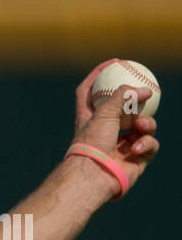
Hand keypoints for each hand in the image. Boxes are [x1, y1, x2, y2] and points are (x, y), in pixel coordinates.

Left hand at [71, 59, 159, 194]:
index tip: (115, 62)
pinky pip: (150, 144)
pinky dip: (146, 144)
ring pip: (145, 125)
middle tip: (146, 94)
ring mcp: (122, 144)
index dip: (99, 74)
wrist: (93, 177)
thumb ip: (124, 96)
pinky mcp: (136, 158)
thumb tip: (145, 90)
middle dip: (137, 103)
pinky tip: (136, 150)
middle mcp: (105, 130)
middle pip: (125, 108)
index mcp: (89, 118)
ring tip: (140, 127)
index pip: (90, 92)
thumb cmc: (92, 144)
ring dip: (147, 124)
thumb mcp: (103, 112)